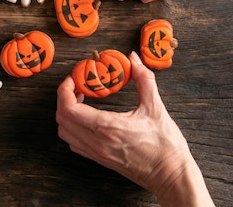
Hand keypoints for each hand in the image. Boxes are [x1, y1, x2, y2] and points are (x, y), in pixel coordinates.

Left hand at [56, 52, 212, 204]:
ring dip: (66, 113)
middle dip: (64, 98)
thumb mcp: (155, 106)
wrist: (170, 174)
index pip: (69, 108)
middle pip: (62, 118)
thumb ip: (143, 78)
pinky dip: (72, 128)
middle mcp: (97, 142)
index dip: (65, 90)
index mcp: (107, 127)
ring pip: (65, 132)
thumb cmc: (165, 144)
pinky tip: (86, 118)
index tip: (75, 78)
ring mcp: (96, 153)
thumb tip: (134, 58)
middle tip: (78, 85)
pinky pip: (74, 143)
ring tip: (81, 100)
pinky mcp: (99, 159)